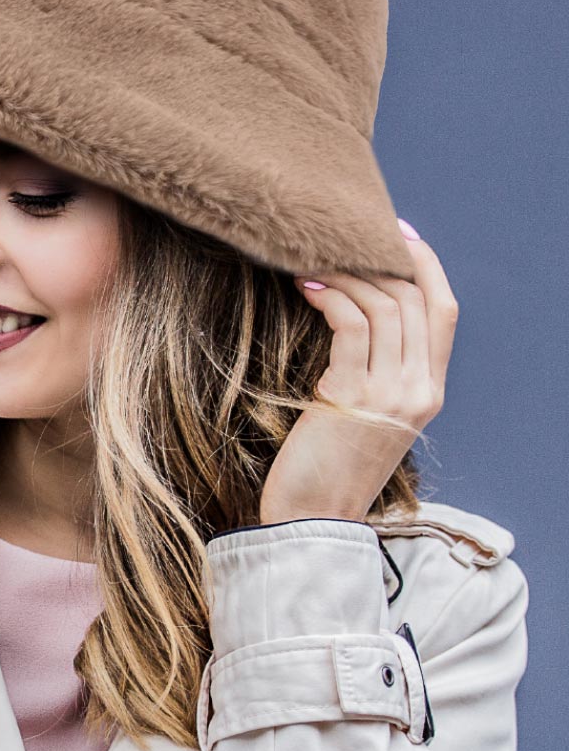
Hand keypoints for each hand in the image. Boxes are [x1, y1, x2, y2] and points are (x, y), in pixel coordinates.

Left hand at [259, 224, 458, 524]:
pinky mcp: (354, 396)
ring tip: (311, 262)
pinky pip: (351, 325)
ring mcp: (391, 394)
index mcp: (428, 391)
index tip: (398, 233)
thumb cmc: (327, 461)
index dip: (425, 267)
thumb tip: (352, 308)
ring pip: (385, 306)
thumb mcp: (365, 411)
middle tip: (337, 240)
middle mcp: (420, 390)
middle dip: (377, 260)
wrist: (311, 516)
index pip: (443, 312)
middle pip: (415, 300)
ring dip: (346, 275)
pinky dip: (329, 297)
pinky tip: (306, 286)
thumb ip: (375, 367)